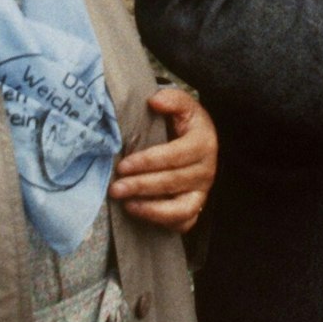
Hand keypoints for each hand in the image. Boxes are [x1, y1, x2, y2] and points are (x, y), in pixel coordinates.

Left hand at [109, 88, 216, 233]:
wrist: (196, 138)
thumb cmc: (183, 122)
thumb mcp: (182, 104)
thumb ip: (171, 99)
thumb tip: (155, 101)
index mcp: (203, 143)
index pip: (175, 156)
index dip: (148, 162)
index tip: (123, 165)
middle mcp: (207, 170)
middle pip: (173, 182)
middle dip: (141, 186)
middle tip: (115, 188)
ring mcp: (202, 191)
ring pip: (181, 208)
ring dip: (152, 210)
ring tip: (127, 205)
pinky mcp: (196, 206)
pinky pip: (183, 222)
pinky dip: (163, 222)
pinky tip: (140, 213)